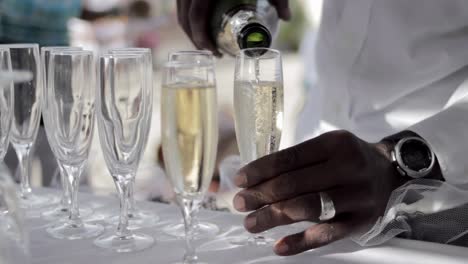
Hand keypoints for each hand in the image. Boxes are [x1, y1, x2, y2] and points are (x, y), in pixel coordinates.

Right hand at [176, 0, 290, 55]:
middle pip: (184, 16)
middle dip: (194, 37)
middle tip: (211, 52)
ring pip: (180, 8)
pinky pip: (183, 0)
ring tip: (207, 40)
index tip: (211, 51)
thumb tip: (287, 18)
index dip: (200, 36)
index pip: (196, 15)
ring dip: (190, 26)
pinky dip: (189, 12)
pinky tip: (203, 20)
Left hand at [233, 130, 403, 255]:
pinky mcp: (361, 221)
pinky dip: (301, 242)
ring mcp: (356, 196)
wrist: (389, 171)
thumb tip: (255, 179)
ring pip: (308, 208)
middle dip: (261, 194)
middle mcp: (347, 167)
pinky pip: (327, 234)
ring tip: (251, 223)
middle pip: (295, 183)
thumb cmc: (348, 158)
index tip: (239, 180)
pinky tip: (280, 247)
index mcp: (333, 144)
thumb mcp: (327, 146)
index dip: (260, 170)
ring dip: (274, 217)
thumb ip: (298, 160)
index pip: (289, 158)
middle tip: (239, 203)